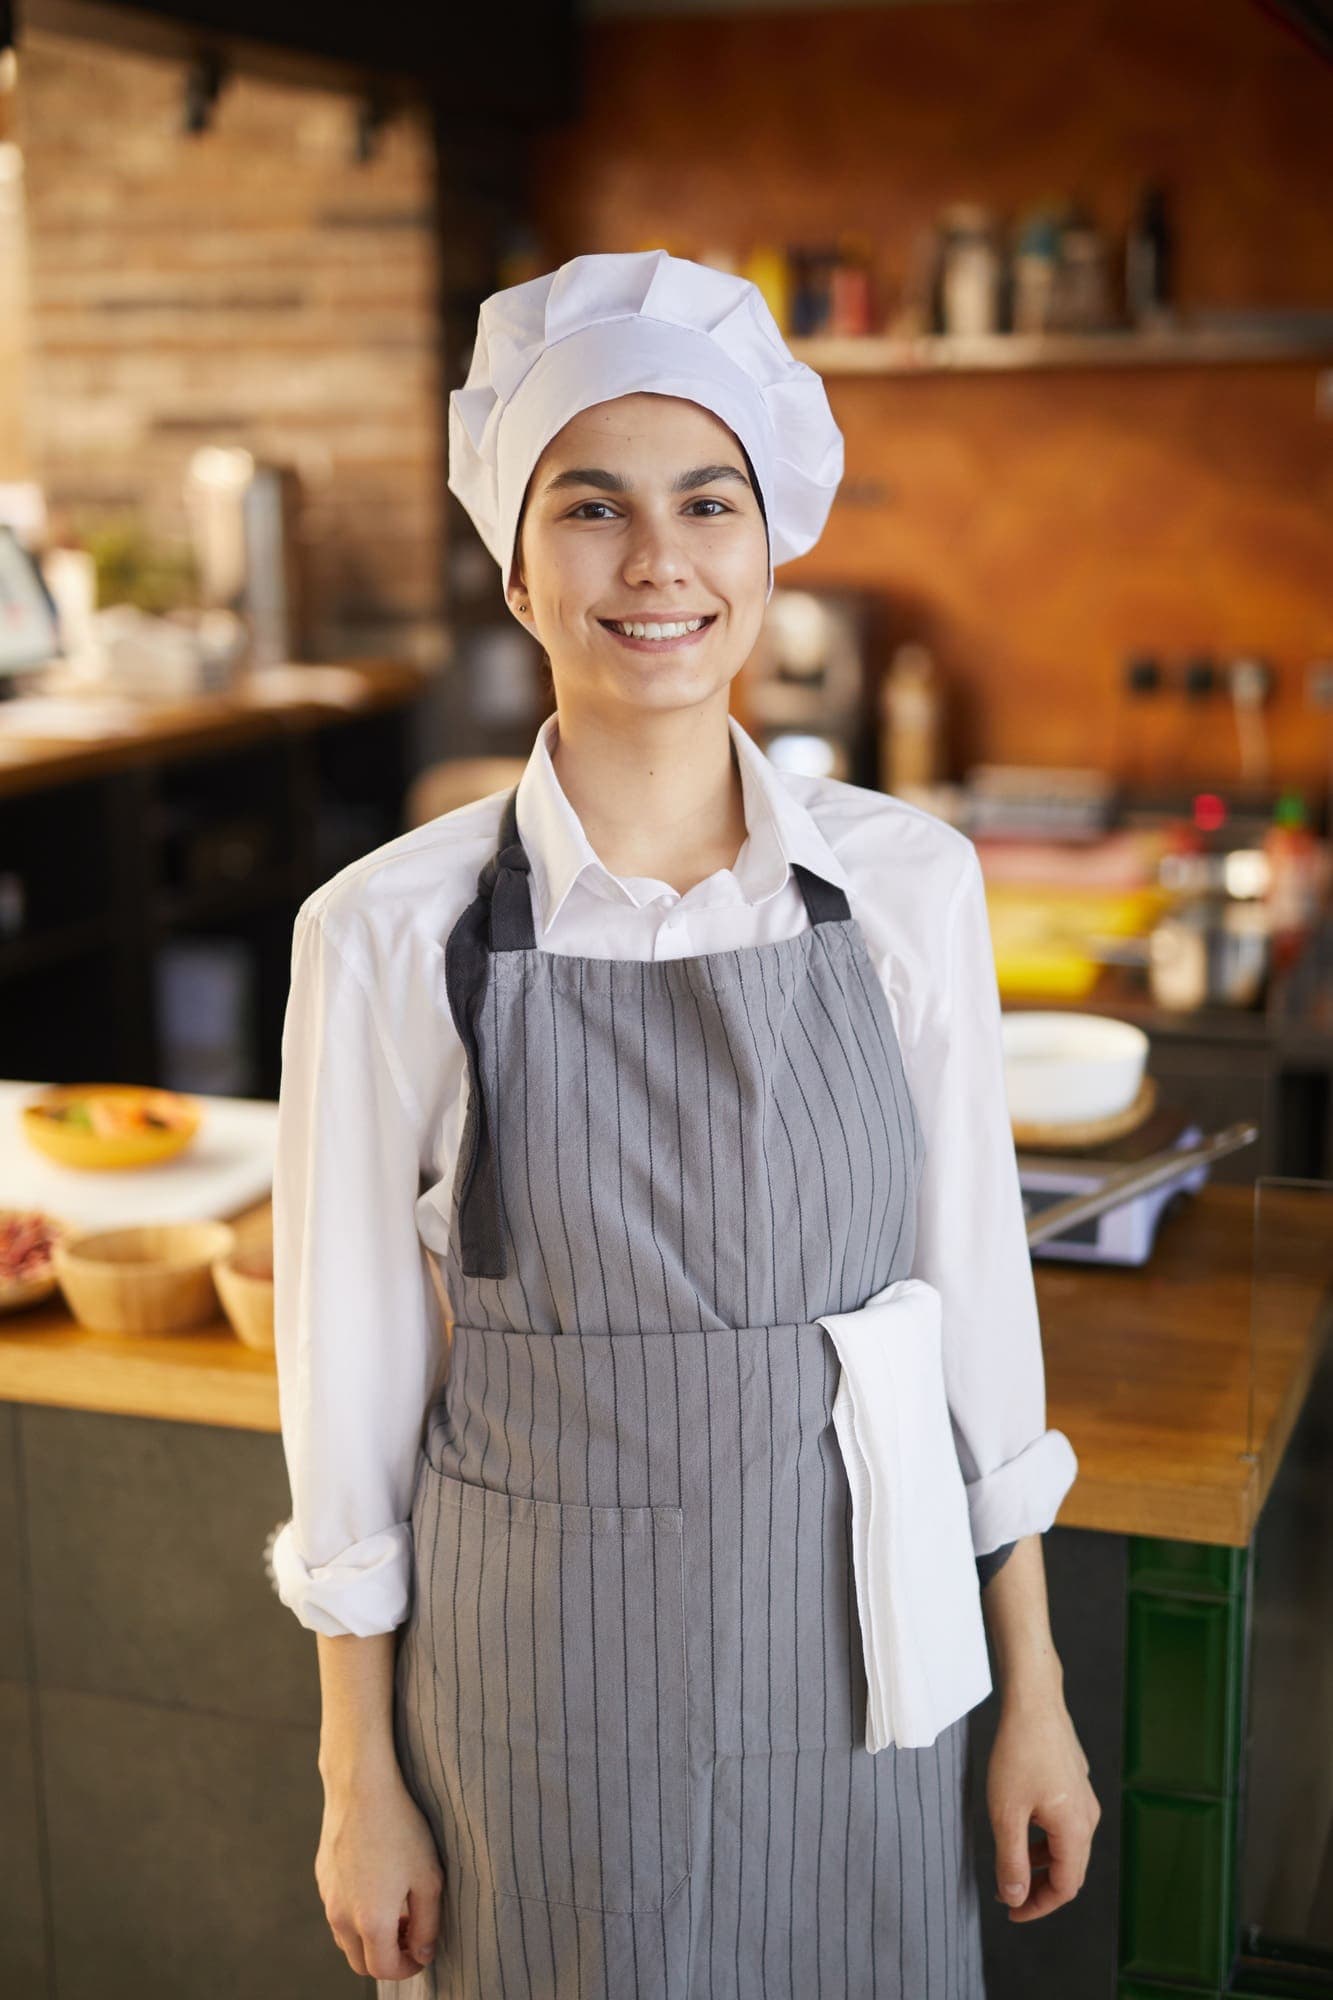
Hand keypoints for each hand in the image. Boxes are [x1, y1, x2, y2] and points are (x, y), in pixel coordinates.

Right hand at [314, 1761, 444, 1979]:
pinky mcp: (322, 1879)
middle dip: (387, 1958)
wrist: (361, 1787)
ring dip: (370, 1938)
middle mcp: (342, 1917)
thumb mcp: (428, 1878)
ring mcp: (328, 1898)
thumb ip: (428, 1925)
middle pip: (360, 1963)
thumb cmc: (401, 1829)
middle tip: (410, 1933)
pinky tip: (377, 1884)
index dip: (408, 1968)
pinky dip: (356, 1914)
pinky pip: (338, 1911)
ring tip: (396, 1910)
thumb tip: (422, 1954)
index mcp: (371, 1922)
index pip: (385, 1970)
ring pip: (346, 1939)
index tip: (423, 1952)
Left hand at [986, 1687, 1100, 1921]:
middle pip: (1069, 1870)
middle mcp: (1088, 1817)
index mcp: (1076, 1829)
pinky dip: (1044, 1838)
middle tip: (1007, 1894)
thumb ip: (1011, 1861)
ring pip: (1066, 1846)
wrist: (1033, 1701)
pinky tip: (1021, 1828)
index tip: (1011, 1912)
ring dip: (1040, 1862)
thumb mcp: (1006, 1813)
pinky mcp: (1076, 1782)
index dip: (1038, 1906)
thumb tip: (1015, 1898)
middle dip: (1038, 1887)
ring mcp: (1084, 1798)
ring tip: (1009, 1865)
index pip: (1065, 1887)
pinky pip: (1064, 1823)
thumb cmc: (1018, 1752)